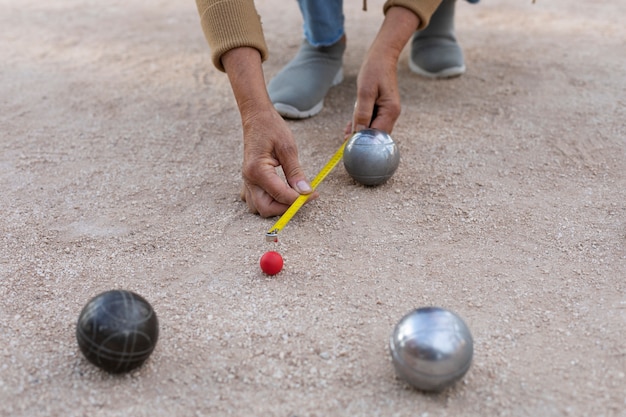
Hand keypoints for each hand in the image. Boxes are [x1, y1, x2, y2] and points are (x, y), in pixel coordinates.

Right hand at [222, 47, 313, 216]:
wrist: (256, 117)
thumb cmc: (271, 128)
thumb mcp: (288, 147)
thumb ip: (296, 172)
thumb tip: (305, 192)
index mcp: (257, 170)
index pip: (280, 194)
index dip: (299, 199)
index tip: (313, 195)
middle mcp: (248, 179)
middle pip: (266, 208)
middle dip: (286, 208)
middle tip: (303, 199)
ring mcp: (246, 181)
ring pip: (259, 208)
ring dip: (276, 207)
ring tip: (293, 195)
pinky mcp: (249, 181)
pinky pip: (255, 200)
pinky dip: (269, 201)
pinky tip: (281, 192)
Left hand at [345, 6, 420, 136]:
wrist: (382, 56)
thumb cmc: (374, 70)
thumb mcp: (365, 91)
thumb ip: (362, 112)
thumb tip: (359, 132)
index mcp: (390, 110)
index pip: (378, 134)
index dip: (364, 141)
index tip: (350, 144)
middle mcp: (391, 113)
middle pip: (376, 134)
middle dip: (362, 138)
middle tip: (345, 142)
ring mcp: (387, 111)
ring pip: (373, 128)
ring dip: (360, 132)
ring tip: (345, 135)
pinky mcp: (381, 108)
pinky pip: (371, 121)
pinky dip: (361, 124)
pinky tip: (350, 127)